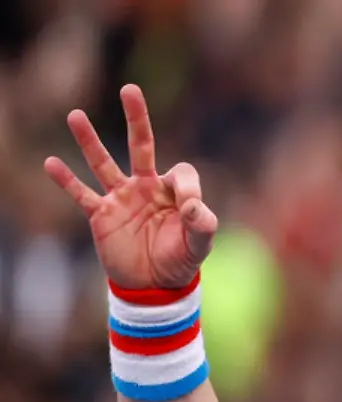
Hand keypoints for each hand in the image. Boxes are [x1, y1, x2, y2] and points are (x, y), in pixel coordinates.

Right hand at [44, 85, 218, 289]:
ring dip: (90, 141)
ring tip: (75, 115)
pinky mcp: (102, 215)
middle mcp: (146, 186)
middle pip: (141, 145)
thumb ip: (203, 223)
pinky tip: (51, 162)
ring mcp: (121, 198)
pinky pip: (82, 194)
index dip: (188, 187)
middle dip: (136, 118)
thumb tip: (191, 206)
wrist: (155, 285)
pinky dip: (67, 180)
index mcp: (173, 190)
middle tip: (130, 90)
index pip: (181, 172)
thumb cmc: (180, 260)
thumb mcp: (200, 244)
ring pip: (104, 163)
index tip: (189, 210)